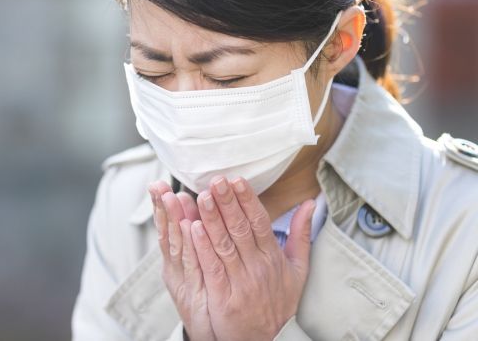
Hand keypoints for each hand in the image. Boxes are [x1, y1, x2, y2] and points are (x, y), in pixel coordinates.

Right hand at [148, 181, 214, 340]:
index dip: (161, 207)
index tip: (157, 186)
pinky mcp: (195, 294)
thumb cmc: (205, 298)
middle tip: (159, 186)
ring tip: (171, 197)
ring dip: (174, 220)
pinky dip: (191, 245)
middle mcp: (175, 271)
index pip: (166, 229)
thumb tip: (189, 208)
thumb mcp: (195, 267)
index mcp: (175, 263)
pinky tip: (191, 227)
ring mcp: (183, 283)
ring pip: (177, 247)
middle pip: (168, 235)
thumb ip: (192, 238)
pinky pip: (194, 265)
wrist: (211, 335)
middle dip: (164, 209)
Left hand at [190, 175, 315, 340]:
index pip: (260, 222)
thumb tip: (311, 202)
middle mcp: (258, 267)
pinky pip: (212, 268)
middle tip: (216, 180)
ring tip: (201, 197)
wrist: (265, 340)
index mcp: (273, 257)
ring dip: (212, 219)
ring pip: (224, 245)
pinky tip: (193, 228)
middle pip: (241, 229)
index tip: (237, 180)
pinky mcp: (224, 297)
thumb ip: (301, 234)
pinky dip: (203, 247)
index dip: (248, 200)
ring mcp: (241, 282)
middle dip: (228, 202)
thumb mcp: (298, 269)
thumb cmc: (279, 301)